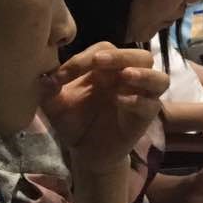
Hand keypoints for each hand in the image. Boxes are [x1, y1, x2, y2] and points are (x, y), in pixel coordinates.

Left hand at [41, 43, 168, 175]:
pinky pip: (152, 106)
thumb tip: (43, 78)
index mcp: (108, 68)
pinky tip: (120, 102)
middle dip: (120, 56)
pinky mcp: (145, 118)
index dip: (84, 58)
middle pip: (140, 56)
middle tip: (99, 61)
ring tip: (125, 76)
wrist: (85, 152)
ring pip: (158, 78)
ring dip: (143, 74)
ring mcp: (141, 97)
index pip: (105, 50)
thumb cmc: (74, 121)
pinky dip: (139, 101)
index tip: (61, 75)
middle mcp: (129, 78)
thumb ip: (49, 91)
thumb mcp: (56, 105)